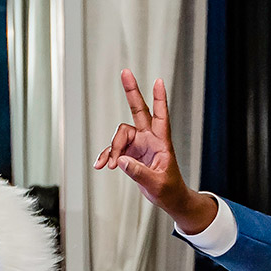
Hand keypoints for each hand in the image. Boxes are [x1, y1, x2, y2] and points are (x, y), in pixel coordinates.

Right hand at [96, 71, 199, 220]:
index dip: (160, 99)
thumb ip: (139, 172)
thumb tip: (122, 161)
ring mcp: (138, 144)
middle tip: (126, 72)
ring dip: (113, 149)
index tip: (158, 81)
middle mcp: (149, 138)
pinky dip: (106, 156)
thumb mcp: (157, 183)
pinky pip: (113, 150)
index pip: (161, 116)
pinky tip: (101, 165)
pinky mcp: (129, 153)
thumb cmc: (169, 188)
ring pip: (119, 136)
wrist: (167, 198)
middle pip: (138, 110)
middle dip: (132, 91)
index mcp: (162, 141)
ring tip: (110, 166)